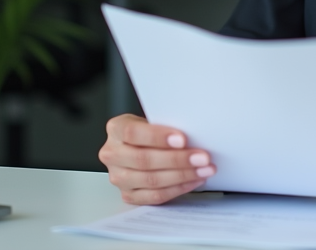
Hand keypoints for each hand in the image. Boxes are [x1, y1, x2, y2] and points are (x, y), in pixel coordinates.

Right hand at [98, 114, 215, 204]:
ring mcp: (118, 177)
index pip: (133, 133)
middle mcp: (112, 154)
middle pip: (144, 160)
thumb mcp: (153, 119)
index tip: (182, 139)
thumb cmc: (150, 130)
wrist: (139, 145)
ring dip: (182, 175)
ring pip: (151, 180)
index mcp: (116, 129)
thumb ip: (166, 125)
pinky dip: (178, 188)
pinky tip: (194, 180)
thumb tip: (195, 134)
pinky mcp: (128, 195)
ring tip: (204, 170)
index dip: (158, 137)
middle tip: (202, 157)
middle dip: (177, 159)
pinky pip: (155, 196)